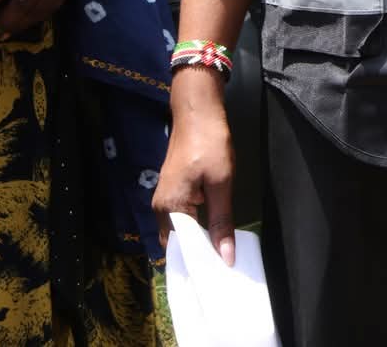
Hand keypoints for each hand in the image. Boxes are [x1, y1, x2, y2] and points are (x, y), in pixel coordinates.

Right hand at [153, 73, 237, 266]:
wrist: (198, 110)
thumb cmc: (210, 144)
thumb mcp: (222, 183)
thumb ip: (222, 221)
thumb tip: (225, 256)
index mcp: (169, 207)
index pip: (182, 249)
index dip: (200, 262)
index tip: (218, 274)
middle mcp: (160, 206)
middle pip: (179, 242)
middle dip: (199, 253)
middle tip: (222, 265)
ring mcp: (165, 197)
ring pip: (181, 229)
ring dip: (198, 239)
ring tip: (221, 252)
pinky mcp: (173, 190)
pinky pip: (182, 216)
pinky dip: (197, 225)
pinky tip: (214, 230)